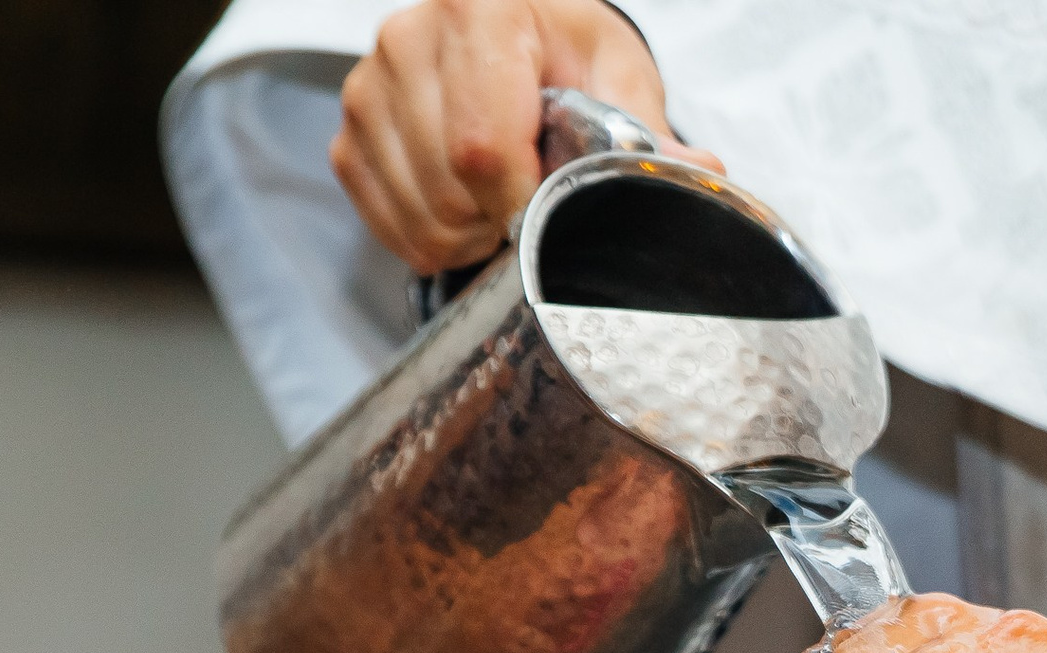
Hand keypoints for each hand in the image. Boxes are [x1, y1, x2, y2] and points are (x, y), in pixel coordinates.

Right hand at [332, 0, 723, 274]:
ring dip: (470, 231)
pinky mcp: (349, 132)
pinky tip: (466, 205)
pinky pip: (387, 221)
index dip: (523, 203)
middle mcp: (408, 36)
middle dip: (501, 217)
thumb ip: (648, 129)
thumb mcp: (618, 74)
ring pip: (420, 212)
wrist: (516, 35)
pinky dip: (432, 235)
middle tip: (534, 198)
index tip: (554, 211)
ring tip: (503, 198)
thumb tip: (697, 169)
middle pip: (450, 185)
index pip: (483, 145)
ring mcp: (368, 86)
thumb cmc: (567, 52)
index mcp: (478, 8)